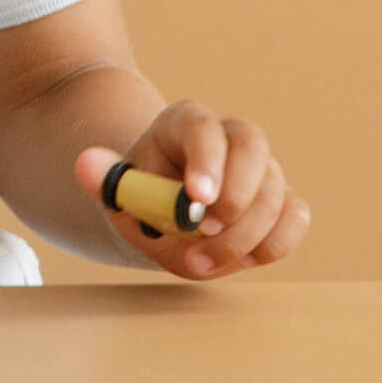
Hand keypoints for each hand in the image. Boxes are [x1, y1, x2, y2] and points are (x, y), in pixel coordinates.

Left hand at [73, 103, 309, 280]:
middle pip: (252, 148)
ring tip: (198, 260)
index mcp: (186, 123)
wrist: (165, 212)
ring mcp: (263, 168)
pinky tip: (241, 258)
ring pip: (274, 191)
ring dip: (242, 234)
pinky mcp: (283, 201)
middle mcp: (232, 137)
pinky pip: (296, 218)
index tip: (196, 199)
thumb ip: (103, 176)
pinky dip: (273, 242)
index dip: (205, 160)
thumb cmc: (143, 194)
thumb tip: (85, 165)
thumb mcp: (118, 185)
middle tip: (202, 229)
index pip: (203, 127)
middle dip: (234, 195)